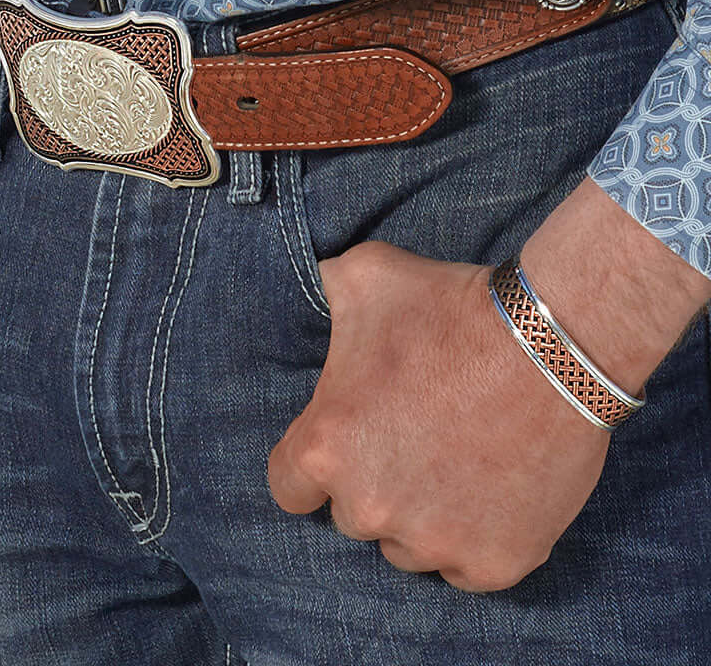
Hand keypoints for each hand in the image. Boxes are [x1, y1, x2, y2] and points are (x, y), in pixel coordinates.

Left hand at [268, 179, 709, 591]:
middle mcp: (370, 507)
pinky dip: (474, 537)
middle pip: (353, 514)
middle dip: (373, 482)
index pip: (289, 486)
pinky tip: (491, 488)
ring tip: (456, 459)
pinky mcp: (494, 562)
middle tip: (413, 437)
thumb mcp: (365, 275)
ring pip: (407, 546)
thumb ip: (325, 289)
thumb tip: (314, 285)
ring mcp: (434, 542)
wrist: (554, 342)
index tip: (344, 443)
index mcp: (326, 448)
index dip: (314, 464)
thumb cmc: (450, 308)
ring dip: (421, 515)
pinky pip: (465, 567)